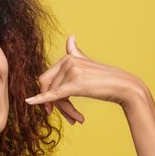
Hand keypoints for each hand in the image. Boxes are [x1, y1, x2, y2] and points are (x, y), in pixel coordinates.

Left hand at [25, 35, 150, 123]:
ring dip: (65, 110)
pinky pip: (54, 94)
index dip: (46, 92)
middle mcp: (68, 60)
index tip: (52, 107)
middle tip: (68, 117)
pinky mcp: (75, 83)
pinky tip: (29, 102)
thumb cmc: (106, 80)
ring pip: (54, 95)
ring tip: (78, 119)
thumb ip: (76, 53)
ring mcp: (72, 70)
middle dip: (55, 103)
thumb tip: (70, 37)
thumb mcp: (88, 64)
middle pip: (48, 86)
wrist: (124, 87)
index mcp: (69, 56)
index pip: (48, 76)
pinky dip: (41, 99)